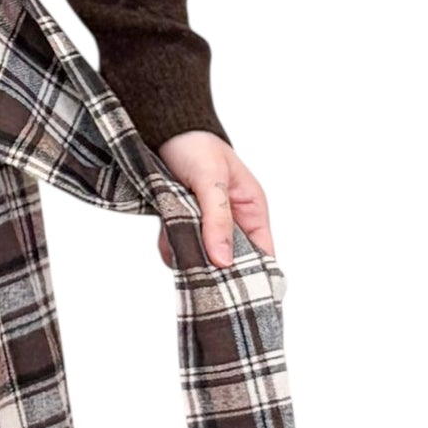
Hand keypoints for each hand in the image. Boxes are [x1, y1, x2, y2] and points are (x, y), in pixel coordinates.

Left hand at [153, 131, 273, 268]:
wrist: (163, 132)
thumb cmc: (197, 148)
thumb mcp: (211, 182)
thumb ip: (217, 220)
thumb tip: (224, 261)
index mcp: (251, 210)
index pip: (263, 254)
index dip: (255, 277)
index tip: (239, 295)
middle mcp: (232, 223)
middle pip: (230, 263)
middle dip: (214, 270)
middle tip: (200, 276)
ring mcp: (205, 227)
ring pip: (201, 259)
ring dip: (188, 257)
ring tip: (178, 241)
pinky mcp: (182, 227)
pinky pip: (177, 249)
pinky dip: (169, 246)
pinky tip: (164, 234)